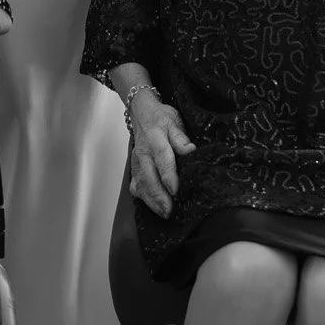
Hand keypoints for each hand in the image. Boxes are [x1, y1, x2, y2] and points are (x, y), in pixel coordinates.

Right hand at [127, 91, 194, 217]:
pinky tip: (152, 205)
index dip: (168, 175)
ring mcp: (136, 161)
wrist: (142, 113)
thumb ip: (181, 138)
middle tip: (169, 210)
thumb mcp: (175, 122)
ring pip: (140, 183)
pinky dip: (142, 197)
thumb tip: (190, 149)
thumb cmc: (161, 118)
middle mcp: (143, 152)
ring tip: (163, 212)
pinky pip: (135, 185)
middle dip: (158, 195)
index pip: (162, 158)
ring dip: (151, 199)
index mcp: (155, 138)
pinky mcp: (133, 167)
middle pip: (148, 175)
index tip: (175, 189)